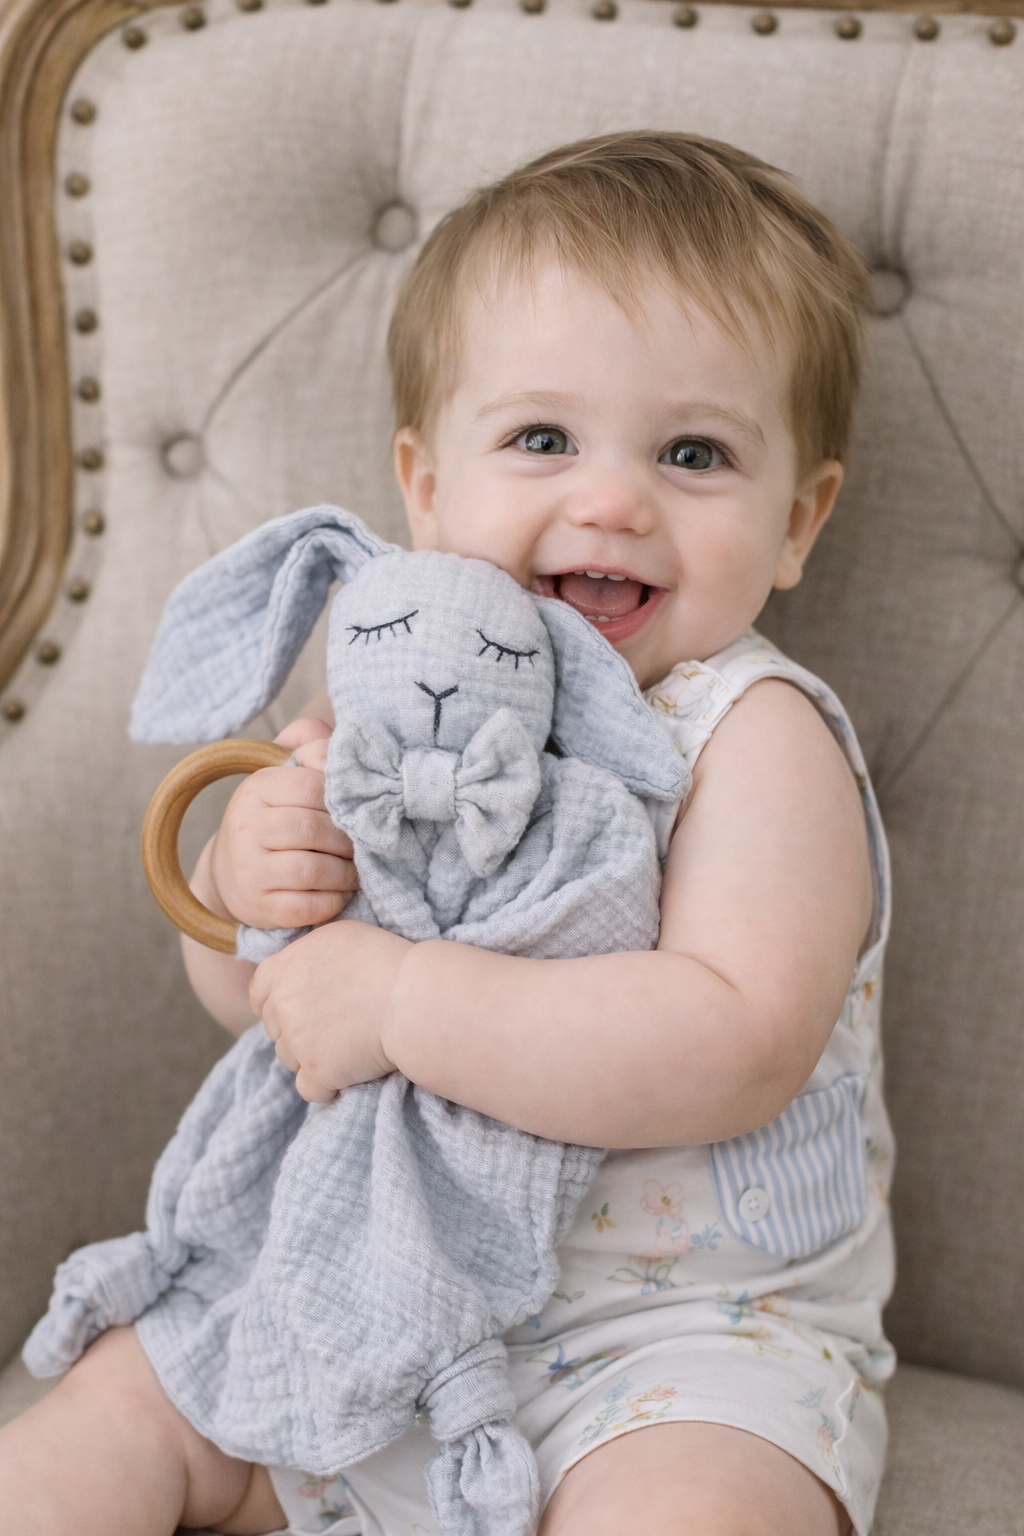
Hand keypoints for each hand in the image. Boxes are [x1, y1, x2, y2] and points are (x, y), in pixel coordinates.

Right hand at [206, 718, 357, 928]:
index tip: (358, 812)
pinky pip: (308, 906)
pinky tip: (340, 892)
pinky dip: (334, 901)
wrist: (231, 871)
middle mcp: (246, 827)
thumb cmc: (276, 816)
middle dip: (349, 840)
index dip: (345, 801)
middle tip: (366, 845)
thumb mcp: (286, 775)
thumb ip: (311, 746)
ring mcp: (249, 870)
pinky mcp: (260, 907)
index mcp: (256, 788)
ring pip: (313, 870)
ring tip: (357, 870)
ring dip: (346, 873)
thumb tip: (335, 746)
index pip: (313, 787)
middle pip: (315, 830)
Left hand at [251, 921, 409, 1101]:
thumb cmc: (386, 960)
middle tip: (332, 1026)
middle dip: (296, 1030)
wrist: (411, 998)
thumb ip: (309, 954)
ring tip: (346, 1046)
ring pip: (289, 1059)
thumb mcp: (339, 935)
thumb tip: (304, 967)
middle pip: (274, 1028)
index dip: (275, 1001)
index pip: (258, 992)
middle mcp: (283, 1004)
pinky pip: (310, 1089)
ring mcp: (298, 1041)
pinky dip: (327, 1086)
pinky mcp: (318, 1072)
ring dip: (310, 1057)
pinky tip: (348, 1074)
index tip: (295, 1007)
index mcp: (284, 968)